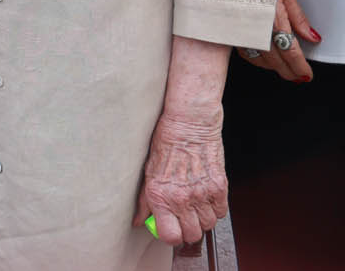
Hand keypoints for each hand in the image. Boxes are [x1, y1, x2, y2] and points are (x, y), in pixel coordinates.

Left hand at [135, 108, 227, 247]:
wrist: (189, 124)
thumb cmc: (166, 143)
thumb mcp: (148, 171)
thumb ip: (145, 200)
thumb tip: (140, 220)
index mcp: (161, 195)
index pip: (170, 236)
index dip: (169, 235)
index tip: (167, 228)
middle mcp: (182, 198)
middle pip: (191, 235)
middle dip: (186, 230)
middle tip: (181, 218)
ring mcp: (203, 194)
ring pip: (208, 226)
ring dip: (201, 219)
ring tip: (193, 204)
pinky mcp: (220, 188)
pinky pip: (220, 213)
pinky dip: (214, 209)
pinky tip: (204, 197)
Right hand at [241, 0, 319, 81]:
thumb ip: (298, 16)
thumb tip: (311, 36)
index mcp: (273, 18)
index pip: (291, 51)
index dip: (300, 67)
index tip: (305, 73)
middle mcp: (256, 27)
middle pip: (276, 59)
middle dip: (289, 71)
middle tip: (298, 76)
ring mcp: (241, 30)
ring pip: (260, 59)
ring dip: (273, 67)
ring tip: (283, 69)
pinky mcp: (230, 30)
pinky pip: (244, 52)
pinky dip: (256, 59)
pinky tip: (263, 59)